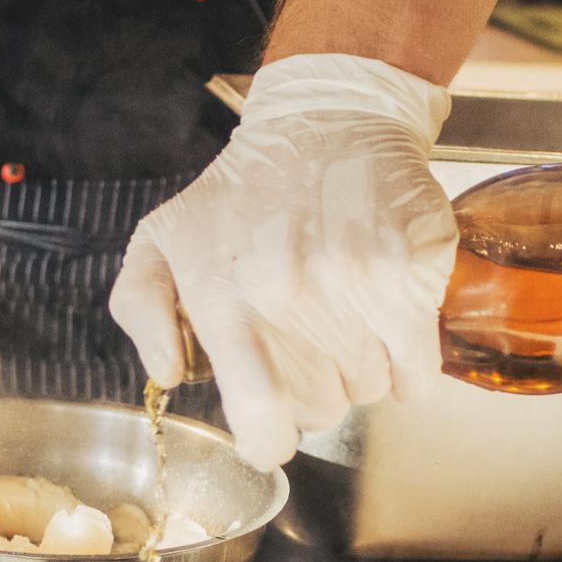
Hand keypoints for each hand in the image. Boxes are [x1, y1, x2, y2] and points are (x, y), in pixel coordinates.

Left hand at [108, 53, 455, 470]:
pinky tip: (389, 326)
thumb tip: (169, 374)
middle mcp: (290, 297)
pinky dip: (410, 364)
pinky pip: (420, 368)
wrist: (329, 119)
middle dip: (315, 390)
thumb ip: (141, 311)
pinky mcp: (411, 274)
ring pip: (371, 390)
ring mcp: (356, 286)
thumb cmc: (242, 192)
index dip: (268, 443)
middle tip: (308, 341)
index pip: (259, 415)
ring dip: (361, 369)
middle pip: (321, 409)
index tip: (271, 435)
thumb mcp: (162, 239)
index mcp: (224, 298)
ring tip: (343, 315)